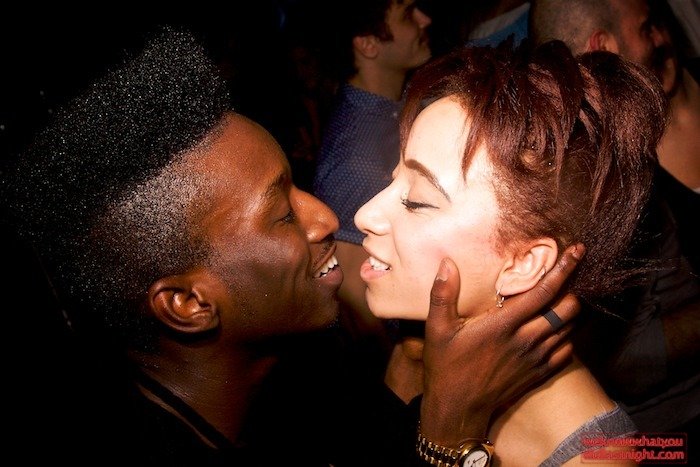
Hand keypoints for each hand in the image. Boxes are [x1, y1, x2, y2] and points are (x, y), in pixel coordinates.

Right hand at [420, 244, 584, 445]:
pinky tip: (561, 330)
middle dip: (573, 289)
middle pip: (567, 309)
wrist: (458, 410)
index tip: (577, 251)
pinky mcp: (539, 375)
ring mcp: (536, 359)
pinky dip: (570, 337)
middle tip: (569, 277)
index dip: (564, 269)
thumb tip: (447, 263)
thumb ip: (443, 294)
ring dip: (572, 312)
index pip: (543, 292)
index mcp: (503, 325)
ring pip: (571, 329)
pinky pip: (568, 352)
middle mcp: (526, 340)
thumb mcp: (437, 328)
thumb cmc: (446, 366)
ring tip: (567, 298)